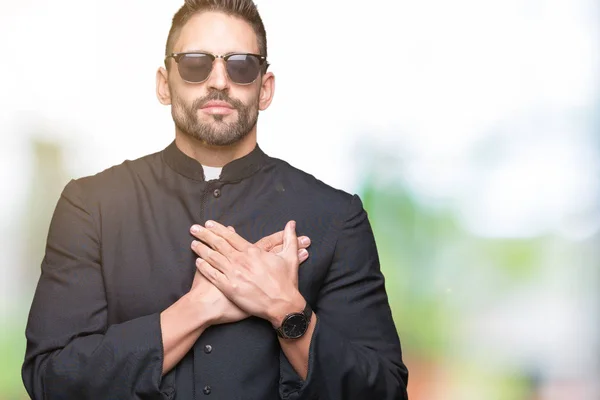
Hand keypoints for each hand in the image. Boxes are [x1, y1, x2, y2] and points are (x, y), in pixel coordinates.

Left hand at [191, 220, 305, 326]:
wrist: (282, 305)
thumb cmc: (286, 282)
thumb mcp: (290, 257)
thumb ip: (289, 238)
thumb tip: (291, 223)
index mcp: (253, 252)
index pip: (231, 237)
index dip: (218, 229)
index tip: (209, 224)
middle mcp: (241, 261)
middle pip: (219, 244)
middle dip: (205, 234)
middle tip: (194, 228)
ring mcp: (233, 274)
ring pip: (213, 258)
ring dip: (201, 249)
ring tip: (193, 242)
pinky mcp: (229, 288)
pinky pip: (213, 275)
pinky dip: (204, 267)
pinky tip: (197, 262)